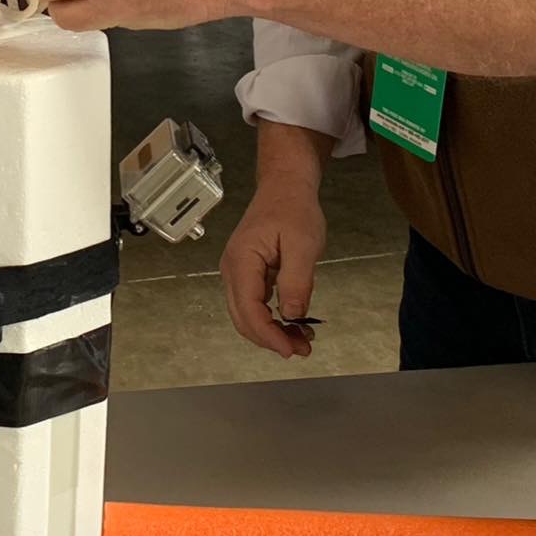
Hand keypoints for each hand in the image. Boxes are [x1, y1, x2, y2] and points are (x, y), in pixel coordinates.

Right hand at [219, 183, 326, 357]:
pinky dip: (271, 319)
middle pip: (243, 318)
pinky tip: (293, 323)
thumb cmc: (294, 209)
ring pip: (246, 314)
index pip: (248, 309)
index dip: (268, 335)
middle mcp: (232, 269)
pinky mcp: (247, 273)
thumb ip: (296, 282)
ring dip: (271, 331)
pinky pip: (254, 304)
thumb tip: (292, 317)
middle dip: (270, 339)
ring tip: (302, 340)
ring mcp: (237, 272)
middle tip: (302, 349)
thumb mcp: (303, 245)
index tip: (292, 350)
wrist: (284, 185)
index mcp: (242, 261)